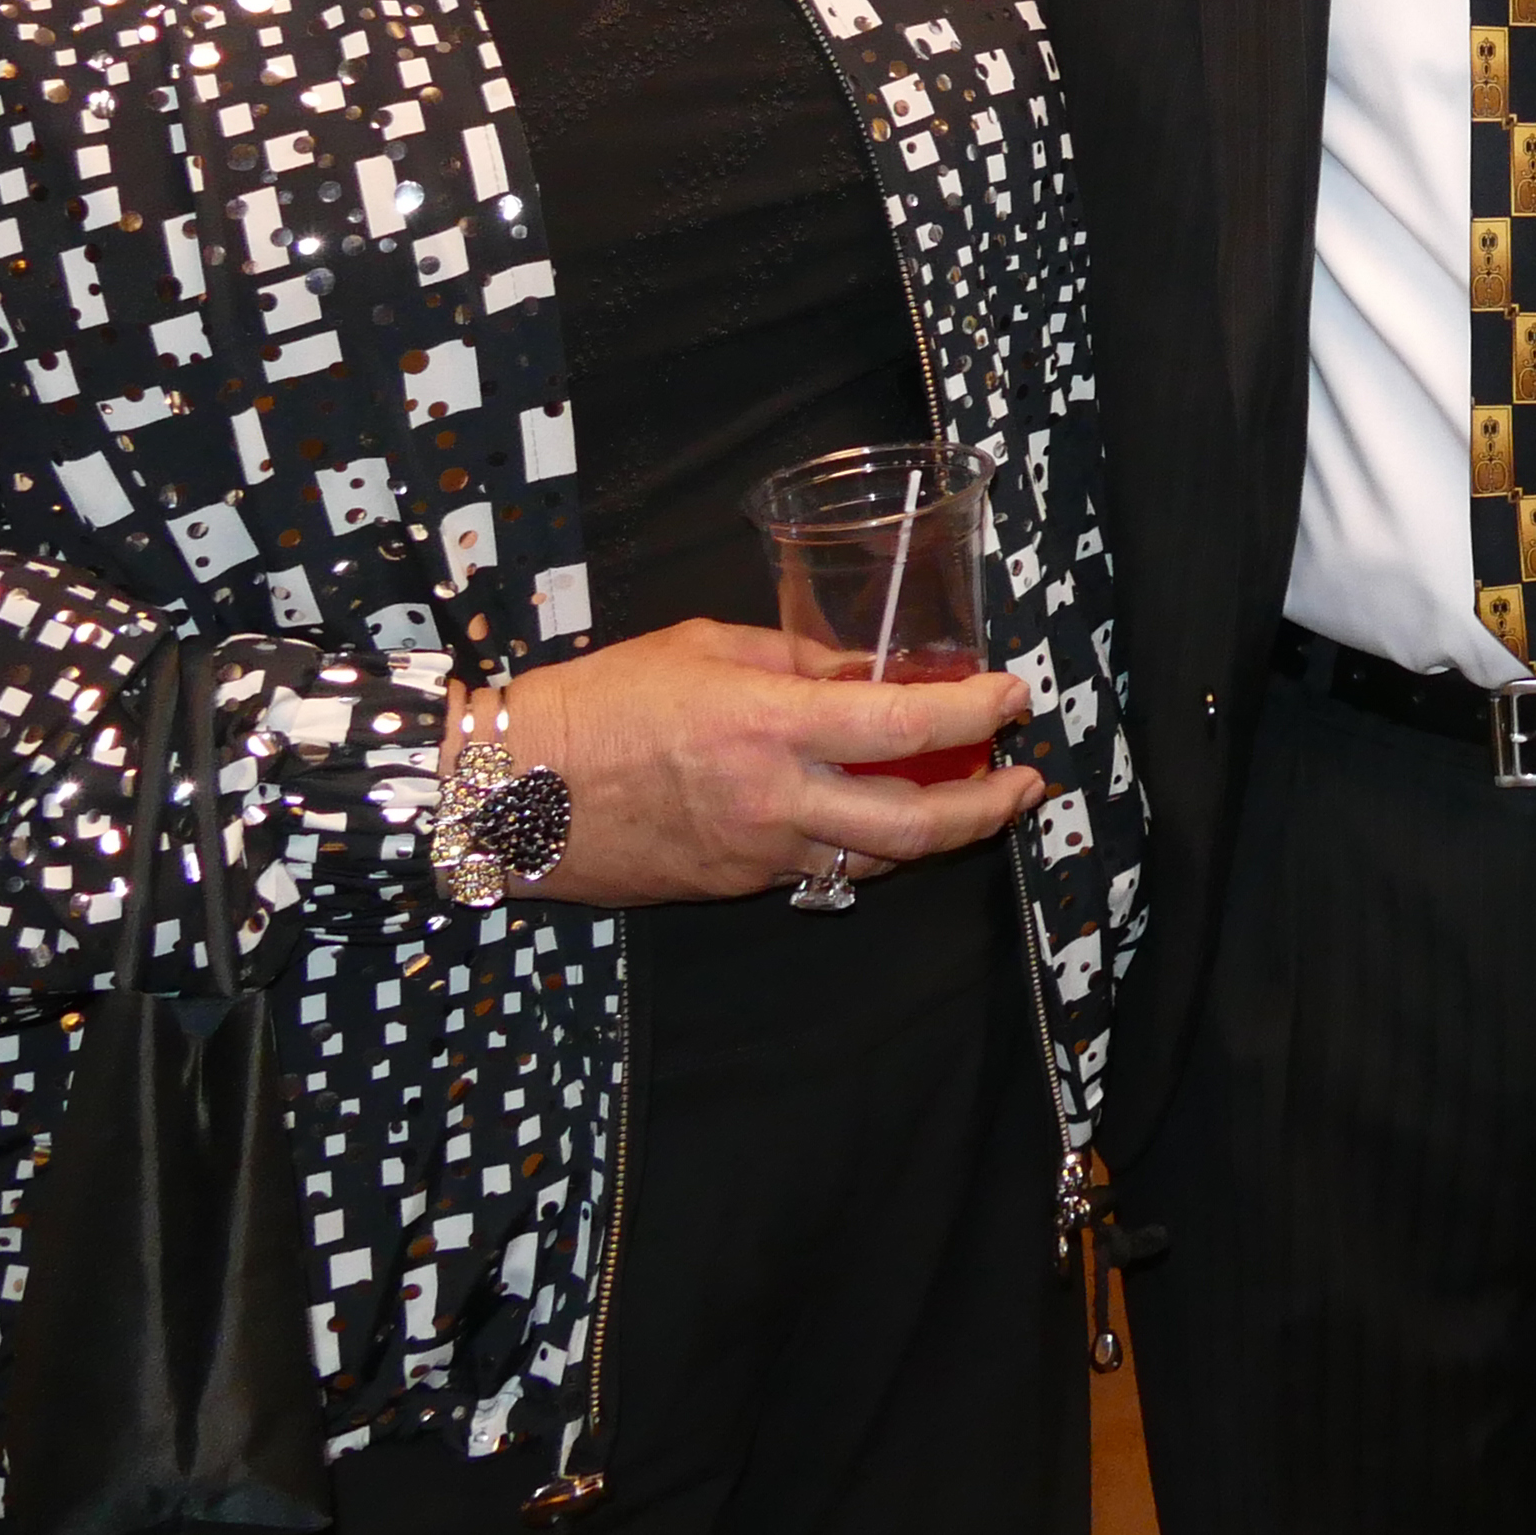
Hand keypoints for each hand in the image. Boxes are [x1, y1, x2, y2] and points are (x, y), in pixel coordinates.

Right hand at [495, 619, 1041, 906]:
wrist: (510, 792)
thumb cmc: (599, 700)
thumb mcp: (704, 648)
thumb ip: (796, 661)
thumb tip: (870, 672)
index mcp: (770, 725)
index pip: (904, 726)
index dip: (975, 713)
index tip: (1012, 697)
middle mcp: (776, 798)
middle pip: (917, 824)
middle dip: (989, 807)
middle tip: (1025, 782)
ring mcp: (759, 852)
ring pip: (878, 859)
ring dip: (938, 835)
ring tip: (973, 802)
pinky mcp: (737, 886)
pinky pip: (822, 868)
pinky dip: (864, 846)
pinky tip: (880, 820)